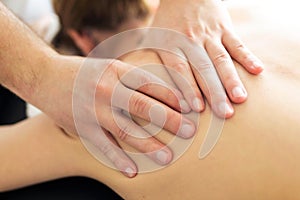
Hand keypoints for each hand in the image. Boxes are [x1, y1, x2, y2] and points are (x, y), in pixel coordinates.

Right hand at [37, 55, 194, 177]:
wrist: (44, 76)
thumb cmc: (83, 72)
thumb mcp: (108, 66)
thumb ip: (131, 77)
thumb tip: (161, 90)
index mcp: (115, 70)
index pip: (150, 83)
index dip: (172, 95)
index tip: (190, 107)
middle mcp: (105, 89)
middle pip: (143, 106)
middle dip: (169, 120)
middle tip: (189, 131)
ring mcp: (93, 110)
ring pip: (126, 130)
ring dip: (149, 145)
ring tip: (167, 157)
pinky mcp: (81, 127)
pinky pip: (103, 146)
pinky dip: (118, 160)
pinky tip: (133, 171)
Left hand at [150, 0, 263, 117]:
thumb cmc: (167, 20)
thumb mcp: (151, 35)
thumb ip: (145, 57)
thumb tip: (135, 81)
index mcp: (171, 44)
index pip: (180, 69)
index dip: (188, 88)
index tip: (196, 109)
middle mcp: (190, 40)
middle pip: (203, 69)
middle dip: (214, 92)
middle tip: (224, 113)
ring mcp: (209, 34)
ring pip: (222, 58)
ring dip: (231, 79)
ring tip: (240, 99)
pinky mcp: (224, 28)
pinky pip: (237, 43)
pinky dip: (247, 57)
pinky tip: (257, 71)